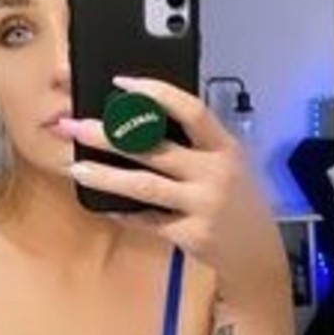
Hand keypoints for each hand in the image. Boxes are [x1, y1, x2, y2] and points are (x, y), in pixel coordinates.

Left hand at [60, 76, 289, 309]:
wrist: (258, 252)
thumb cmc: (238, 201)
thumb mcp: (229, 163)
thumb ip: (196, 144)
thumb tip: (141, 122)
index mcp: (224, 146)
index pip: (189, 109)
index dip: (154, 92)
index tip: (120, 82)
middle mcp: (215, 172)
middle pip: (154, 147)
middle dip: (109, 135)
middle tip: (75, 127)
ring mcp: (203, 205)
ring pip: (145, 186)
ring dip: (106, 176)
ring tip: (76, 168)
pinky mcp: (192, 234)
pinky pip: (149, 221)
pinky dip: (126, 213)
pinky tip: (106, 206)